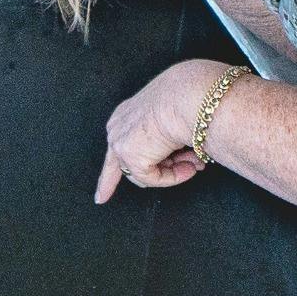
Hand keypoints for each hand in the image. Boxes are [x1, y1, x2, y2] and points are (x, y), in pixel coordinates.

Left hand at [96, 59, 235, 203]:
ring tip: (196, 163)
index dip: (108, 177)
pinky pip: (152, 179)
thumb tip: (185, 161)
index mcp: (127, 114)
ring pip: (143, 173)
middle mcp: (118, 127)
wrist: (187, 97)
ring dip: (172, 170)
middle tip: (192, 168)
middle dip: (161, 170)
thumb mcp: (174, 120)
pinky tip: (189, 166)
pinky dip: (173, 177)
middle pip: (123, 166)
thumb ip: (169, 143)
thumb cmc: (187, 101)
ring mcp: (120, 143)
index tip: (100, 198)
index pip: (116, 147)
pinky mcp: (130, 156)